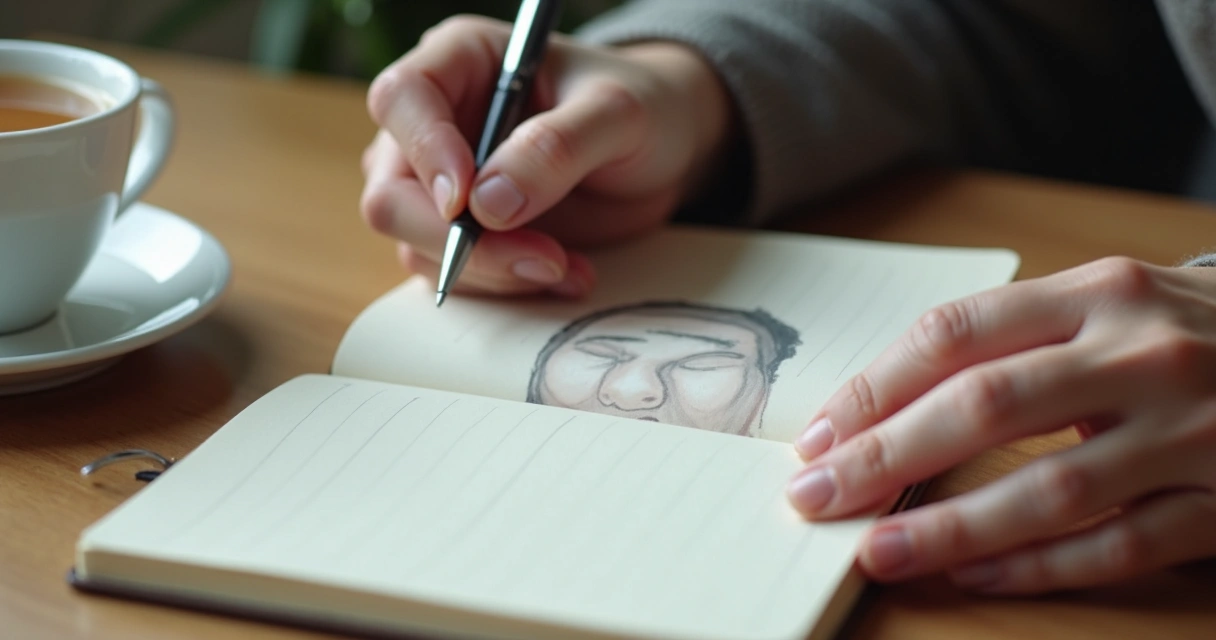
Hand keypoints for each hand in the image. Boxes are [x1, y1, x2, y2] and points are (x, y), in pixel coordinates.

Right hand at [360, 15, 732, 295]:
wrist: (665, 152)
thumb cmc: (643, 108)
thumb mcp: (619, 113)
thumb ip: (557, 147)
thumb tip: (488, 205)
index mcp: (460, 60)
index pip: (402, 99)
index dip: (424, 151)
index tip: (466, 202)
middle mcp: (435, 121)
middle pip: (391, 193)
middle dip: (459, 241)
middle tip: (544, 258)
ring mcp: (440, 184)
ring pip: (418, 247)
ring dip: (494, 271)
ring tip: (569, 266)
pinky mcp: (463, 234)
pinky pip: (456, 276)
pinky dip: (509, 285)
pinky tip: (567, 274)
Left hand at [786, 257, 1215, 593]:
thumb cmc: (1190, 332)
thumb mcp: (1110, 305)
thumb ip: (1014, 341)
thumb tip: (885, 405)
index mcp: (1099, 292)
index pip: (956, 334)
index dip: (874, 389)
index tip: (814, 436)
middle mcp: (1143, 353)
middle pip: (985, 406)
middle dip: (885, 457)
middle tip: (815, 495)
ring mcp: (1191, 432)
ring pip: (1049, 490)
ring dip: (949, 528)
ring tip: (875, 551)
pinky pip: (1120, 545)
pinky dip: (1040, 567)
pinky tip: (975, 577)